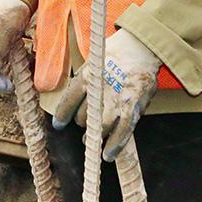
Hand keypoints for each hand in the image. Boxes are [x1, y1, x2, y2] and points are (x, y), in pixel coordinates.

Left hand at [51, 28, 160, 159]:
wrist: (142, 46)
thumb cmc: (116, 52)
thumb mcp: (93, 60)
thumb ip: (84, 80)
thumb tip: (73, 101)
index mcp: (87, 75)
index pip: (69, 101)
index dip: (62, 116)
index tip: (59, 125)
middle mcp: (100, 90)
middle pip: (84, 118)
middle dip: (83, 123)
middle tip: (85, 122)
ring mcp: (117, 100)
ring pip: (100, 128)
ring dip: (94, 136)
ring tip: (92, 139)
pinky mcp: (133, 108)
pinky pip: (122, 132)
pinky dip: (114, 146)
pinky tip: (107, 155)